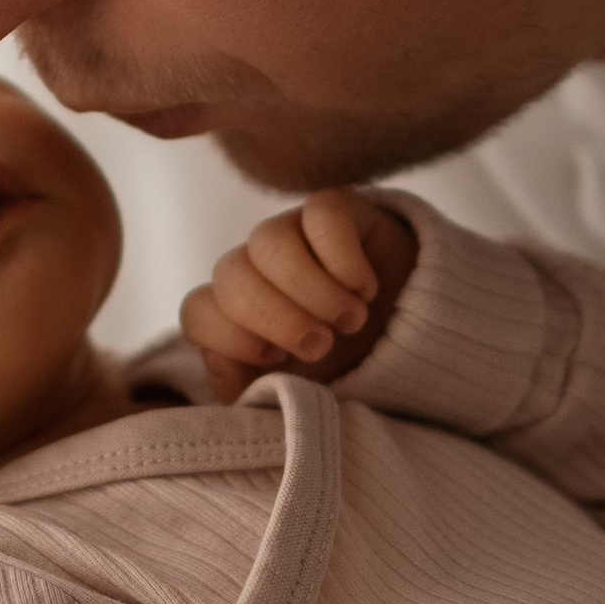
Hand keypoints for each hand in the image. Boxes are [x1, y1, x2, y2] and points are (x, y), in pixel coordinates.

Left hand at [182, 190, 416, 402]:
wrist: (407, 335)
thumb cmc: (340, 366)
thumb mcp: (296, 394)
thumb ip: (252, 392)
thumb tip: (224, 364)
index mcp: (234, 313)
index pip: (197, 312)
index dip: (231, 339)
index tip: (278, 361)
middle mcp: (253, 267)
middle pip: (228, 275)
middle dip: (276, 318)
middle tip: (322, 345)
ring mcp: (290, 232)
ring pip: (268, 240)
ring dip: (312, 290)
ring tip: (352, 321)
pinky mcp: (333, 209)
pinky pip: (320, 213)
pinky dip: (344, 259)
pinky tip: (366, 289)